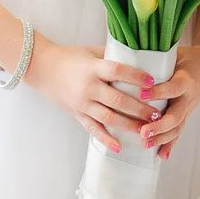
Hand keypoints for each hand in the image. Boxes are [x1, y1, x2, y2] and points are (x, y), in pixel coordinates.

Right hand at [26, 35, 161, 153]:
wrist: (42, 68)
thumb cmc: (70, 56)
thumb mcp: (92, 51)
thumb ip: (113, 56)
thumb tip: (139, 57)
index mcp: (93, 68)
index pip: (118, 72)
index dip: (136, 77)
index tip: (153, 82)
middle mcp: (88, 87)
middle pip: (117, 100)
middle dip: (139, 108)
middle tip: (158, 114)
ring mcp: (82, 103)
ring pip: (108, 118)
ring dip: (129, 125)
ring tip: (147, 130)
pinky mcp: (77, 114)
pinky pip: (93, 129)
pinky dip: (106, 139)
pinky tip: (119, 147)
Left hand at [138, 42, 199, 160]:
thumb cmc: (186, 58)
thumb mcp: (174, 55)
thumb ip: (156, 59)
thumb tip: (128, 54)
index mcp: (185, 79)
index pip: (172, 88)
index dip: (158, 92)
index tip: (142, 94)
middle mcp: (188, 97)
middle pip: (176, 115)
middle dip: (159, 126)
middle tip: (142, 132)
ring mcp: (188, 108)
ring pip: (177, 127)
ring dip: (161, 138)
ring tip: (145, 144)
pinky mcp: (186, 115)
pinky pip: (178, 132)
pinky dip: (170, 144)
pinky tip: (161, 156)